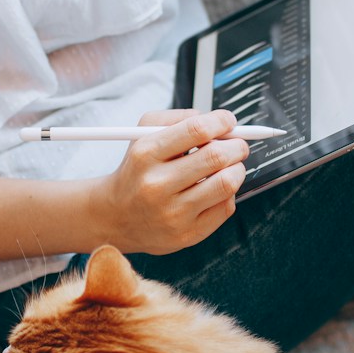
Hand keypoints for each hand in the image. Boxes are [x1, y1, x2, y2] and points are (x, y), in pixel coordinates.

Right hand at [89, 109, 249, 254]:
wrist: (116, 216)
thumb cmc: (138, 170)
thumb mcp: (143, 133)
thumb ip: (179, 118)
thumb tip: (218, 121)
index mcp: (146, 154)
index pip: (197, 130)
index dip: (221, 121)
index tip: (228, 121)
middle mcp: (157, 185)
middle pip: (217, 157)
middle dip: (237, 146)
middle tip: (237, 145)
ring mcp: (173, 213)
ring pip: (227, 183)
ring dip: (237, 169)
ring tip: (229, 167)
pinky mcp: (187, 234)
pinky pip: (226, 208)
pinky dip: (228, 194)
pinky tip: (215, 190)